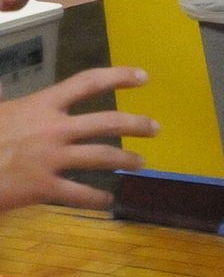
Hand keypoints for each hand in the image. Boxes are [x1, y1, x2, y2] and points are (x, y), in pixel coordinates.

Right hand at [0, 67, 155, 212]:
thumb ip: (13, 105)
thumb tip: (15, 97)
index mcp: (41, 105)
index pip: (87, 82)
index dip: (119, 76)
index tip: (144, 77)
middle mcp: (53, 128)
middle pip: (107, 121)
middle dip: (136, 123)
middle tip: (156, 127)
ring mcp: (51, 158)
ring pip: (102, 156)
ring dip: (126, 159)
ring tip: (141, 163)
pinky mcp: (44, 187)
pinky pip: (79, 193)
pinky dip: (97, 197)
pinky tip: (107, 200)